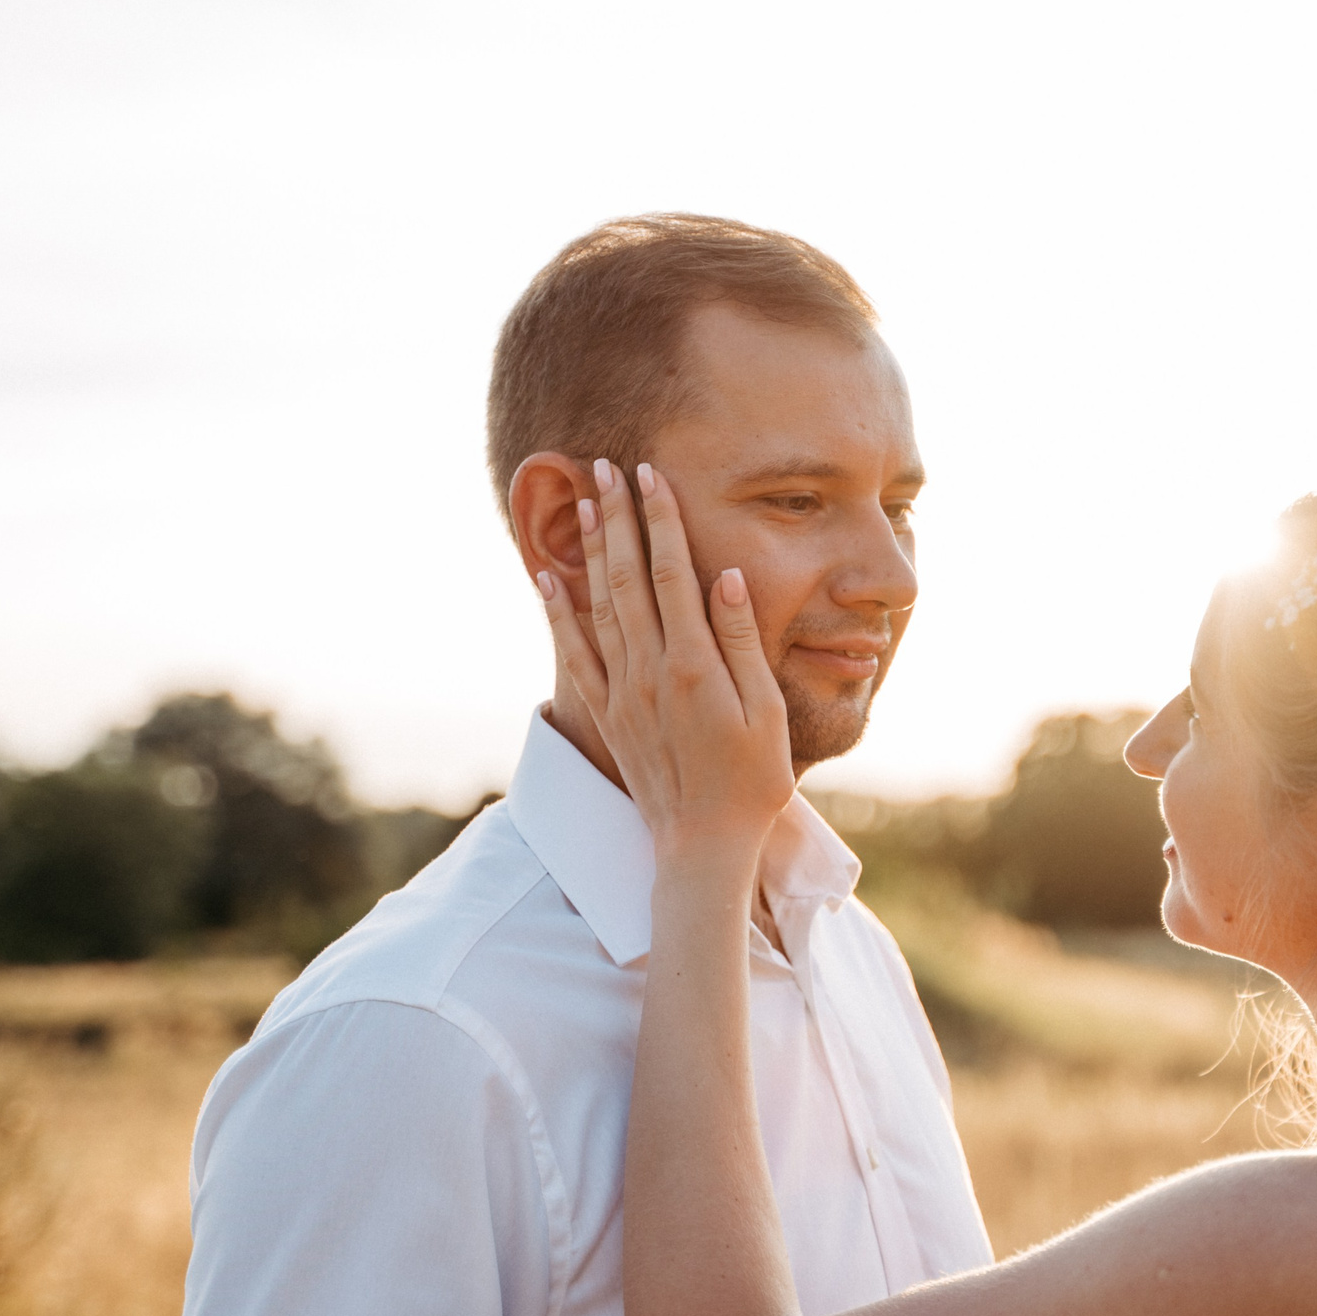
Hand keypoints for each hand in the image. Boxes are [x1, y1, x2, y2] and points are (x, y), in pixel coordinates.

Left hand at [538, 460, 794, 859]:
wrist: (702, 848)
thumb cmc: (751, 782)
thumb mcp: (767, 713)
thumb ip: (745, 644)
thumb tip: (727, 579)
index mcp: (695, 666)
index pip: (674, 574)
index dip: (662, 521)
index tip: (652, 476)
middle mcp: (650, 672)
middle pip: (630, 578)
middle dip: (619, 518)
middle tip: (606, 467)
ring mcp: (623, 693)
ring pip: (600, 605)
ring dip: (593, 551)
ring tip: (585, 502)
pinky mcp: (608, 715)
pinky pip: (576, 655)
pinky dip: (559, 614)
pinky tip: (549, 581)